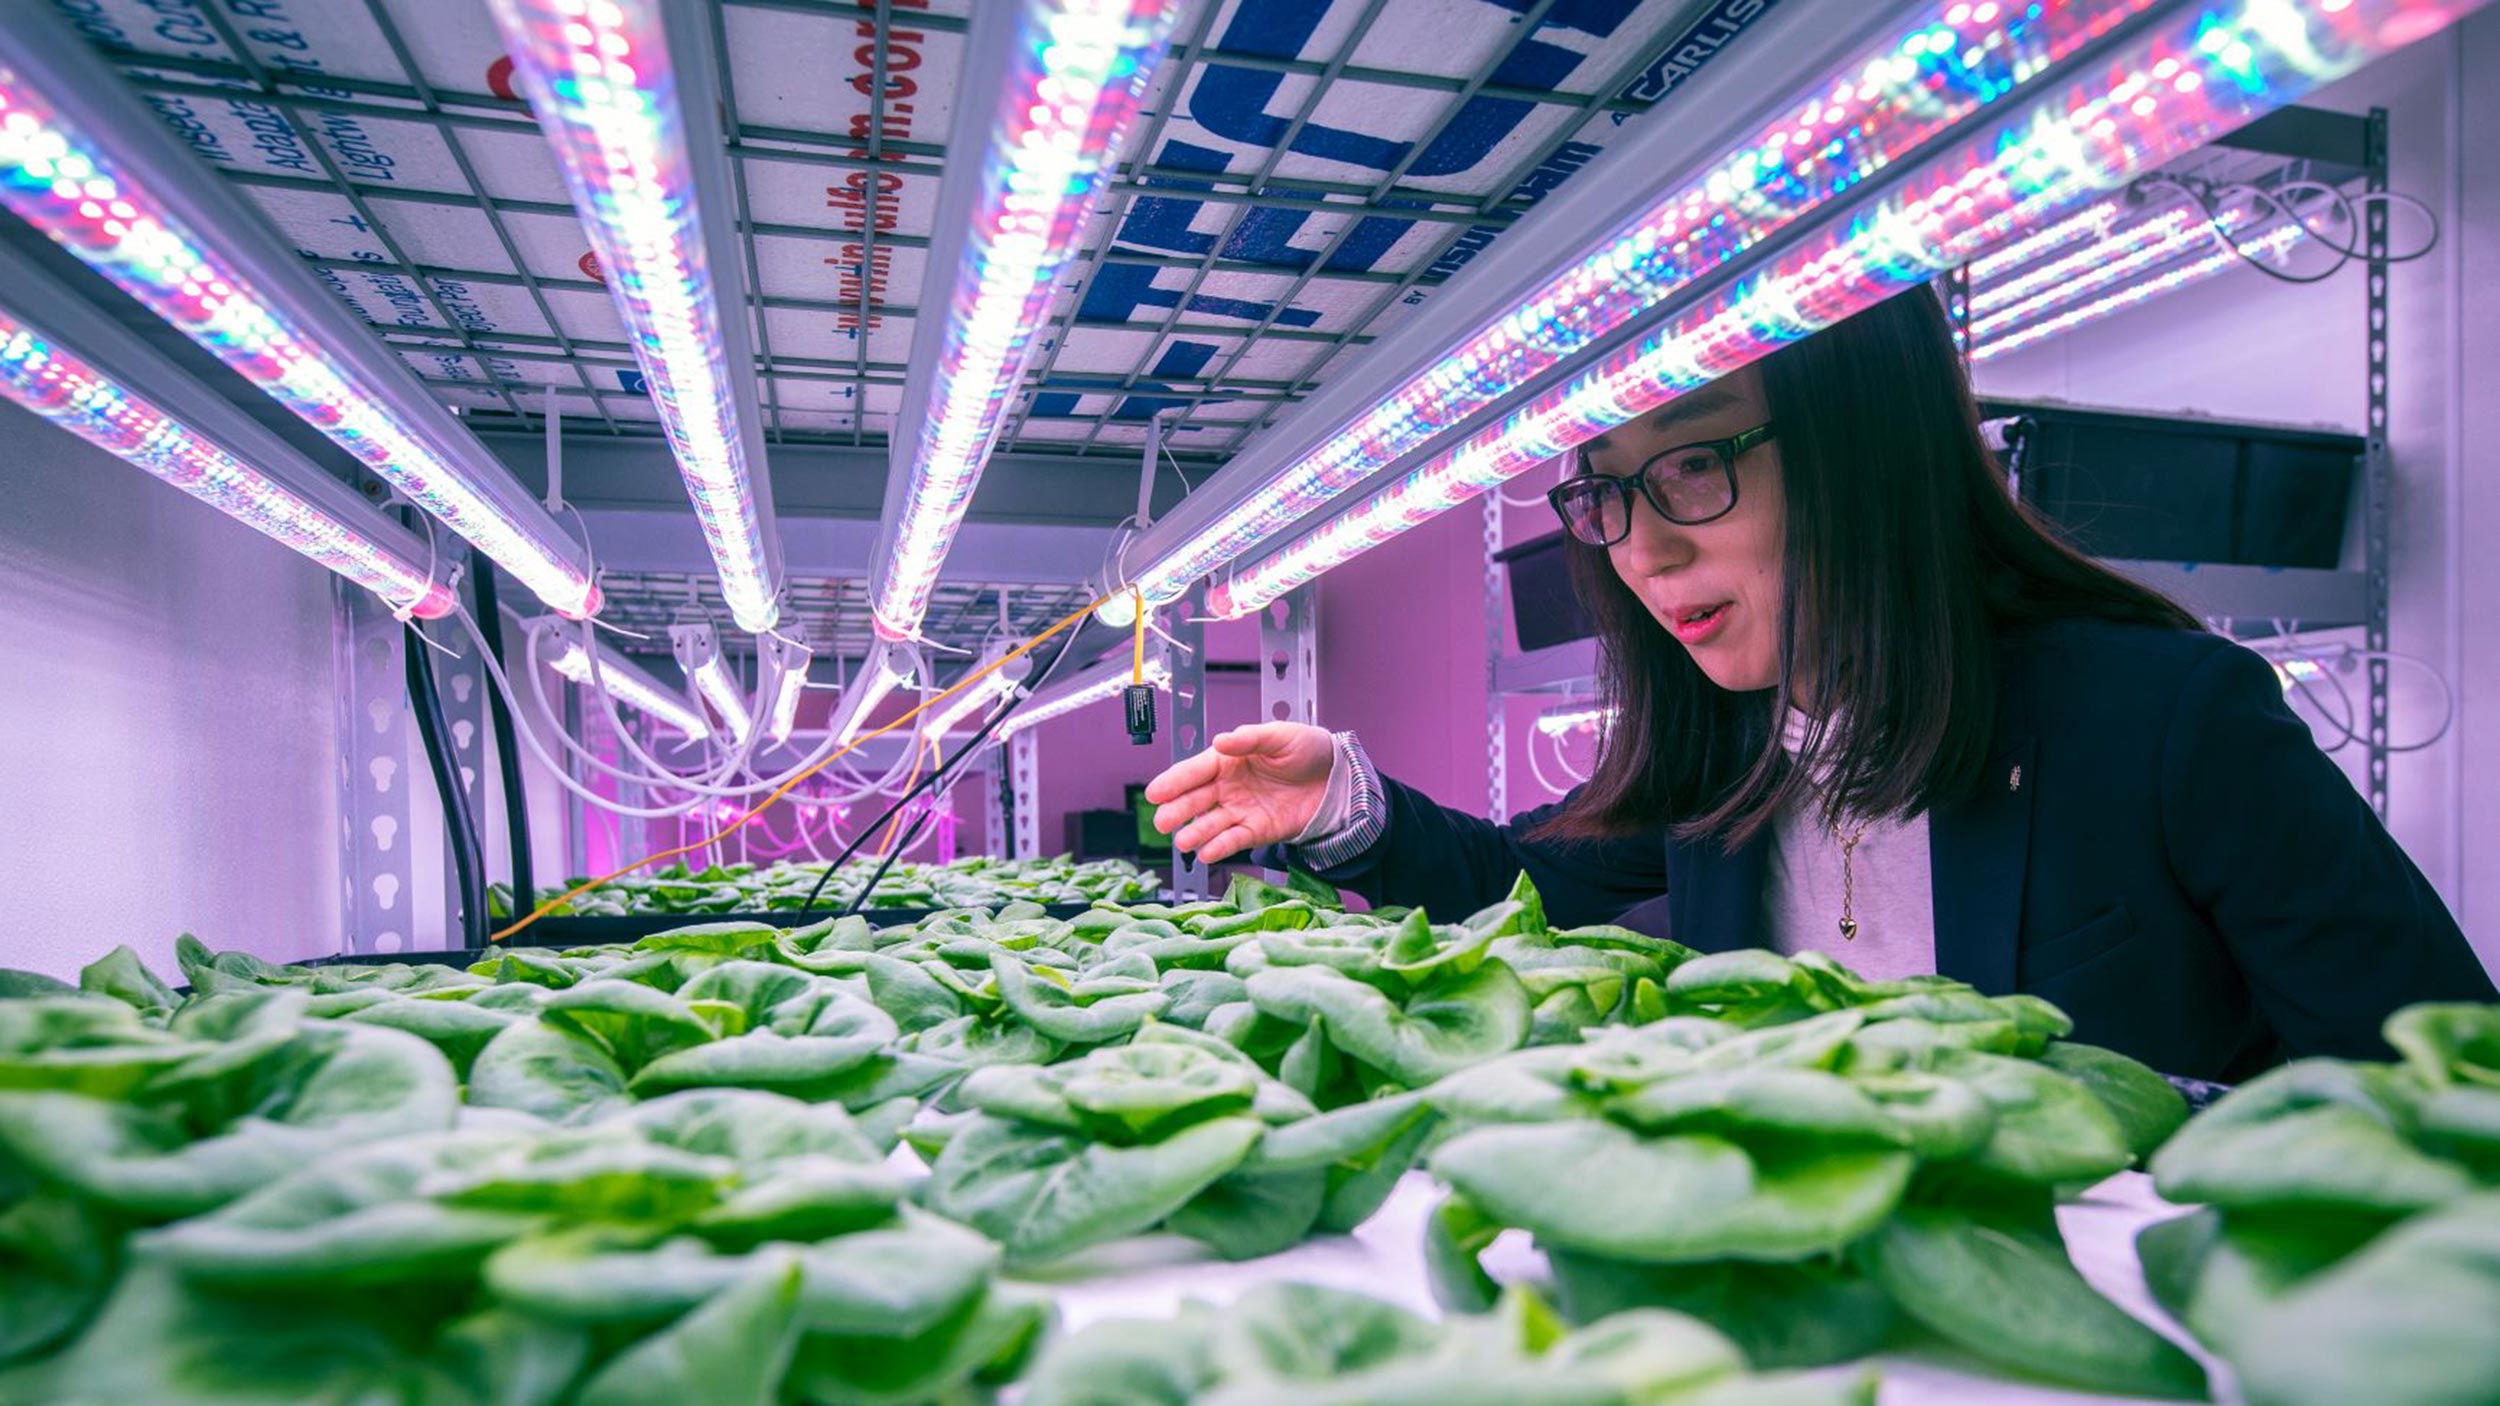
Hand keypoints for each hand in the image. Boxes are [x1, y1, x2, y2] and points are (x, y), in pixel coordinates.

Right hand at [1144, 722, 1334, 863]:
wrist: (1336, 778)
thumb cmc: (1306, 750)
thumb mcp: (1280, 736)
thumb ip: (1250, 739)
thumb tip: (1220, 740)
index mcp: (1228, 760)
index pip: (1195, 771)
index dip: (1174, 781)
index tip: (1154, 792)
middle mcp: (1228, 787)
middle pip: (1196, 800)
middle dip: (1177, 810)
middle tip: (1161, 821)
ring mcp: (1240, 811)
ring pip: (1210, 824)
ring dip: (1195, 833)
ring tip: (1182, 842)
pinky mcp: (1257, 831)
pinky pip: (1234, 841)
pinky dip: (1220, 848)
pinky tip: (1206, 854)